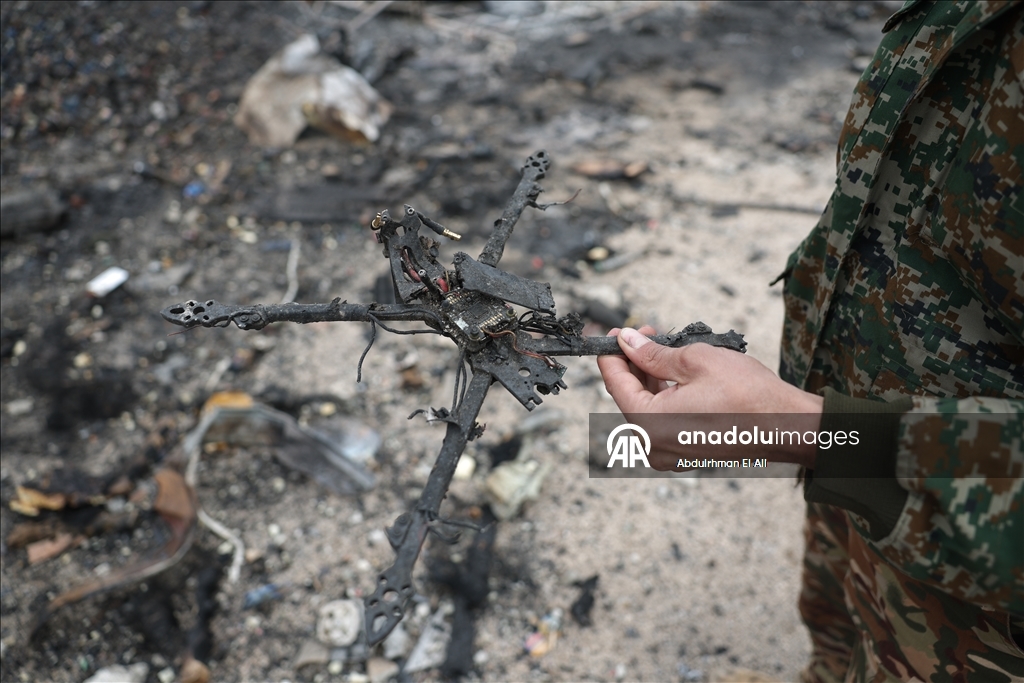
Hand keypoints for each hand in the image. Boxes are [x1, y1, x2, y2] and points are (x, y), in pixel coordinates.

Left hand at [596, 327, 822, 468]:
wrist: (788, 425)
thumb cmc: (747, 394)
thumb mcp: (694, 361)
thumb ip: (652, 353)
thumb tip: (627, 342)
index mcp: (648, 424)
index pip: (615, 383)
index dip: (611, 354)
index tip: (613, 334)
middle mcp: (652, 445)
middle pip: (628, 396)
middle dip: (632, 363)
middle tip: (644, 333)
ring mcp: (669, 453)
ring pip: (645, 408)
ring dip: (648, 378)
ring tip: (662, 348)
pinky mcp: (684, 453)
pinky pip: (662, 421)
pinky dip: (662, 396)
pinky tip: (673, 374)